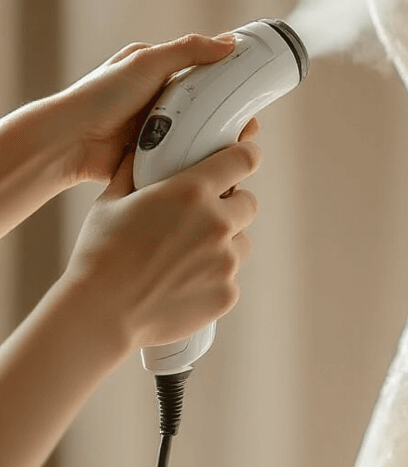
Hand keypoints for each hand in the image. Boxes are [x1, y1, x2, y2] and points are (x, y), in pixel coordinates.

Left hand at [53, 32, 258, 184]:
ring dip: (217, 141)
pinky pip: (183, 158)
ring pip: (197, 134)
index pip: (201, 73)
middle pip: (205, 106)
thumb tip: (229, 43)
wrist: (70, 141)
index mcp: (155, 72)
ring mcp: (156, 130)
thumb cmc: (101, 96)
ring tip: (237, 148)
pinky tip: (216, 166)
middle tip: (249, 127)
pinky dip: (198, 161)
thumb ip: (188, 50)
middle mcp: (157, 100)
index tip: (252, 90)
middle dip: (229, 117)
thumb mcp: (147, 61)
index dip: (227, 80)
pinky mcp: (153, 156)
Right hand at [62, 138, 262, 350]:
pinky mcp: (226, 294)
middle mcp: (216, 223)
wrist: (102, 314)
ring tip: (189, 254)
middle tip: (205, 215)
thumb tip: (139, 151)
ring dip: (225, 243)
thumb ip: (133, 172)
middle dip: (231, 205)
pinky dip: (214, 277)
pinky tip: (183, 282)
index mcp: (192, 191)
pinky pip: (230, 277)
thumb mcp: (111, 202)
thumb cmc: (100, 255)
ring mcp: (225, 261)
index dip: (246, 155)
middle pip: (248, 203)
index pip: (243, 160)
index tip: (244, 157)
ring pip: (241, 242)